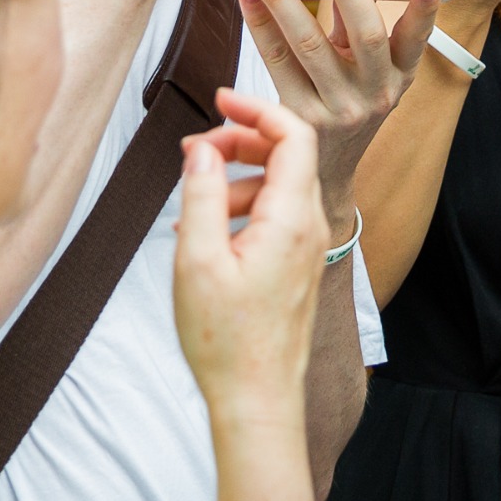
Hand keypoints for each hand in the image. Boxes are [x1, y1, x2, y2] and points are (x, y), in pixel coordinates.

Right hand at [174, 90, 327, 419]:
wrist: (256, 399)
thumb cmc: (226, 340)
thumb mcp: (197, 260)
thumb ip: (200, 195)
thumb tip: (202, 149)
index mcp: (292, 218)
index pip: (294, 135)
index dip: (257, 109)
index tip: (219, 101)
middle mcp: (310, 227)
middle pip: (286, 156)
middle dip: (239, 142)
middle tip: (193, 152)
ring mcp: (306, 248)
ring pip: (276, 187)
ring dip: (234, 180)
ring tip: (191, 200)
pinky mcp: (296, 266)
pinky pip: (273, 218)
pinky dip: (240, 210)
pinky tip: (204, 234)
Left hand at [237, 0, 437, 220]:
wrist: (325, 171)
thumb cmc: (349, 103)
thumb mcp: (370, 72)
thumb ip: (356, 28)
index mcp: (400, 76)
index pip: (417, 40)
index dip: (424, 11)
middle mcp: (374, 95)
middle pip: (363, 36)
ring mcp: (336, 109)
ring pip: (309, 46)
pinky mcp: (298, 117)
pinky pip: (276, 63)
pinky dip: (259, 24)